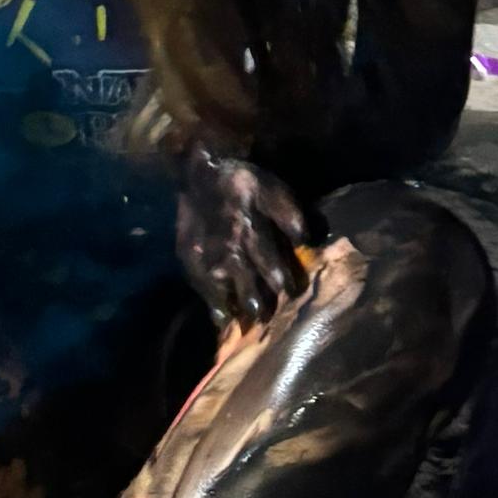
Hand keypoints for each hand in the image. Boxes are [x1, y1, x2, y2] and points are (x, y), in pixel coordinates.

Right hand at [174, 142, 311, 327]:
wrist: (199, 174)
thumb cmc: (242, 183)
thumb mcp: (272, 189)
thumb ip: (290, 215)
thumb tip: (307, 241)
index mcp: (250, 230)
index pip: (270, 264)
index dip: (282, 283)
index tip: (292, 297)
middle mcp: (228, 249)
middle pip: (248, 285)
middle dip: (261, 304)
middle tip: (268, 319)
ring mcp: (207, 258)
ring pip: (225, 292)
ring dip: (238, 308)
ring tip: (248, 324)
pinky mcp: (190, 261)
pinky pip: (203, 289)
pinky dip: (213, 305)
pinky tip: (221, 319)